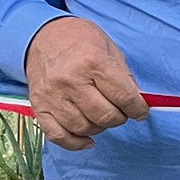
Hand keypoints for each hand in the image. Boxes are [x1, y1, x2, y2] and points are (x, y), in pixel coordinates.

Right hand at [24, 16, 149, 150]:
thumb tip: (137, 102)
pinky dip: (75, 143)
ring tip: (103, 117)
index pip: (123, 97)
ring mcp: (52, 96)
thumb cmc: (80, 41)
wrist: (42, 36)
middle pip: (105, 115)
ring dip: (100, 128)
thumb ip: (124, 77)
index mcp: (93, 63)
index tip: (141, 111)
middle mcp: (71, 81)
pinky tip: (88, 139)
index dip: (138, 109)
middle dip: (120, 118)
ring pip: (84, 127)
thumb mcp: (109, 49)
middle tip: (122, 112)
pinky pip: (58, 136)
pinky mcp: (39, 107)